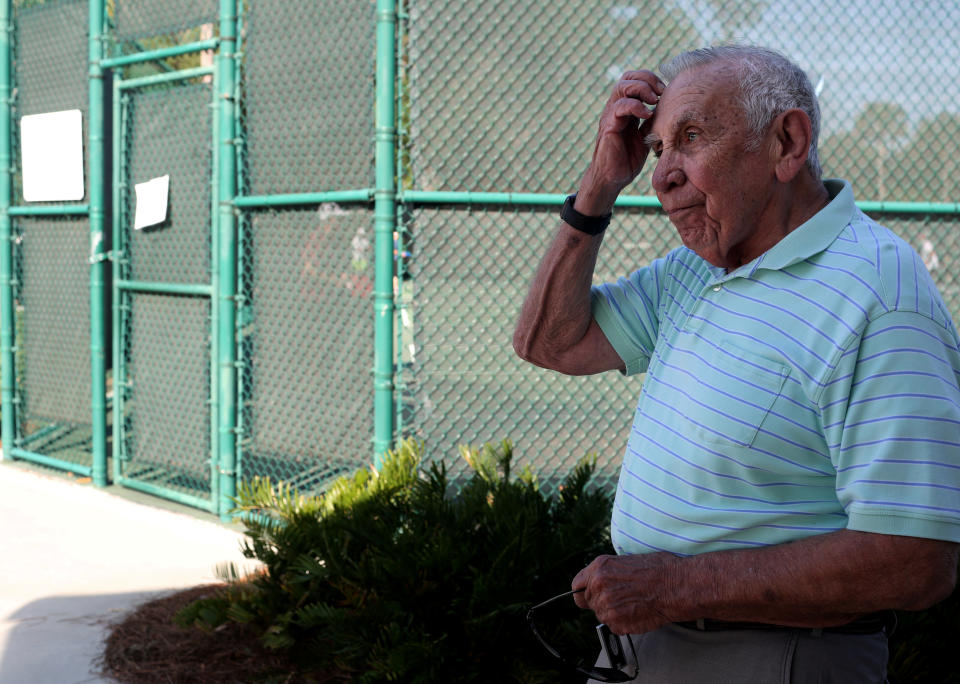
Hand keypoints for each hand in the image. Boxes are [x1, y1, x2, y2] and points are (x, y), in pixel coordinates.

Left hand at [572, 552, 680, 634]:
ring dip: (614, 613)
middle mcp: (598, 586)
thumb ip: (608, 573)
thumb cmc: (659, 570)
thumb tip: (602, 581)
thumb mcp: (625, 560)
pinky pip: (614, 627)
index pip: (577, 586)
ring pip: (602, 616)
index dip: (585, 591)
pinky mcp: (617, 623)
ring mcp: (606, 606)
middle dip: (602, 602)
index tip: (590, 595)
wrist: (676, 586)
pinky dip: (624, 624)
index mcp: (599, 568)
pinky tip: (638, 612)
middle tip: (622, 599)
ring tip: (634, 604)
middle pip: (589, 602)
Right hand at [577, 71, 664, 214]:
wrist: (612, 179)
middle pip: (628, 76)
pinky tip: (647, 115)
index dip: (651, 80)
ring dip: (642, 89)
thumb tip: (672, 111)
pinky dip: (635, 106)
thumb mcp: (646, 136)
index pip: (635, 79)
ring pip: (622, 86)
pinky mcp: (608, 126)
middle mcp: (615, 108)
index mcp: (625, 108)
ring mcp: (610, 115)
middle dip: (647, 79)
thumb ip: (653, 122)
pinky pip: (619, 107)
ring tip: (654, 100)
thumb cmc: (628, 159)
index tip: (666, 91)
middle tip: (662, 92)